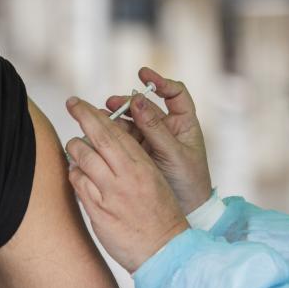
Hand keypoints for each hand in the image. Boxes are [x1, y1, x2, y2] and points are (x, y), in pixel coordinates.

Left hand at [65, 97, 189, 272]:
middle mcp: (126, 176)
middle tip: (71, 104)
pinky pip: (78, 184)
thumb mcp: (154, 181)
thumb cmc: (161, 215)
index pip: (115, 131)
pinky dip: (74, 174)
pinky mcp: (98, 212)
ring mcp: (111, 194)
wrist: (165, 250)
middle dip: (82, 116)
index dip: (95, 114)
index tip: (80, 103)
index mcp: (143, 166)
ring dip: (75, 149)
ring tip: (74, 147)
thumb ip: (132, 161)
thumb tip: (108, 143)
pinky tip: (76, 173)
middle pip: (98, 137)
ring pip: (83, 159)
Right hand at [107, 68, 211, 215]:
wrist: (184, 212)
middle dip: (128, 102)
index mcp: (184, 124)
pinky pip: (122, 138)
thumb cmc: (189, 182)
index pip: (174, 94)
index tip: (143, 75)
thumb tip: (137, 100)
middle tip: (111, 103)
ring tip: (100, 116)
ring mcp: (151, 140)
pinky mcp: (137, 152)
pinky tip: (99, 132)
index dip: (160, 82)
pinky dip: (111, 133)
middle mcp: (166, 128)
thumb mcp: (174, 154)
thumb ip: (155, 128)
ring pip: (130, 120)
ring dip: (116, 116)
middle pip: (145, 105)